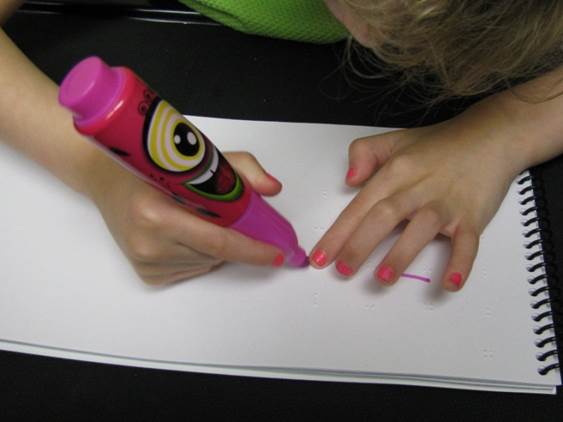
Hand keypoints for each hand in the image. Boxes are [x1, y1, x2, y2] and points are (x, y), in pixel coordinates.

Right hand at [85, 151, 283, 284]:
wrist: (107, 179)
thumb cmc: (153, 166)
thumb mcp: (200, 158)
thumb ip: (242, 170)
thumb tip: (273, 189)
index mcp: (157, 214)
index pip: (219, 241)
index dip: (253, 249)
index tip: (279, 253)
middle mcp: (148, 244)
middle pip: (217, 253)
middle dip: (235, 238)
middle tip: (231, 215)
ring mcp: (145, 262)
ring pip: (207, 262)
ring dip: (215, 245)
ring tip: (195, 217)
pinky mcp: (146, 274)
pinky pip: (193, 269)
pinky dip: (200, 254)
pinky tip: (184, 232)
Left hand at [310, 99, 523, 290]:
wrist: (491, 136)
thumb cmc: (440, 144)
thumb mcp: (395, 139)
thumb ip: (364, 154)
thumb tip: (349, 180)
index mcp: (395, 173)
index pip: (359, 206)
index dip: (338, 233)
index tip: (321, 256)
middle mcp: (417, 189)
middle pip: (383, 217)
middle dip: (360, 245)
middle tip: (343, 270)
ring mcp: (445, 204)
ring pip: (420, 230)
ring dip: (401, 255)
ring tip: (382, 279)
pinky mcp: (472, 216)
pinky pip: (468, 243)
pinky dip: (461, 263)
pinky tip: (449, 283)